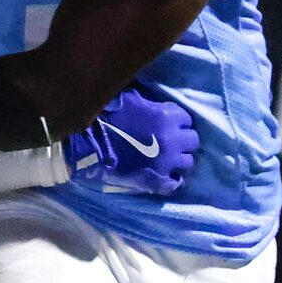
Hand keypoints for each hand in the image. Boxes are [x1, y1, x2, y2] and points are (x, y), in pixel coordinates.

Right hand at [66, 84, 197, 197]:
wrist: (89, 145)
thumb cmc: (107, 118)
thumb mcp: (131, 99)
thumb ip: (151, 102)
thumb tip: (157, 103)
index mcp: (167, 117)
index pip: (186, 120)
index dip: (177, 123)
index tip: (168, 126)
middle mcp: (172, 139)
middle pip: (192, 141)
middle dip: (182, 141)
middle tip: (169, 144)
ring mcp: (167, 161)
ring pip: (187, 162)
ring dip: (178, 160)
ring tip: (167, 161)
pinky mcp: (157, 180)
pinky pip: (176, 182)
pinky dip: (172, 180)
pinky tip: (166, 177)